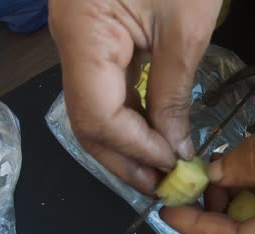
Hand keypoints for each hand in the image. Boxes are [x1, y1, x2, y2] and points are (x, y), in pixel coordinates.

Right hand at [48, 0, 221, 193]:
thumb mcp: (185, 29)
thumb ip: (173, 93)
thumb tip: (174, 147)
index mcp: (83, 35)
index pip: (96, 115)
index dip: (134, 147)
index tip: (172, 164)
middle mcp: (70, 44)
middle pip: (87, 121)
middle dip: (123, 157)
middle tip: (158, 184)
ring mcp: (81, 43)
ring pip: (95, 110)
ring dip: (127, 144)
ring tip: (158, 169)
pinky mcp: (98, 42)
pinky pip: (107, 91)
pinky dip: (131, 118)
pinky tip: (153, 136)